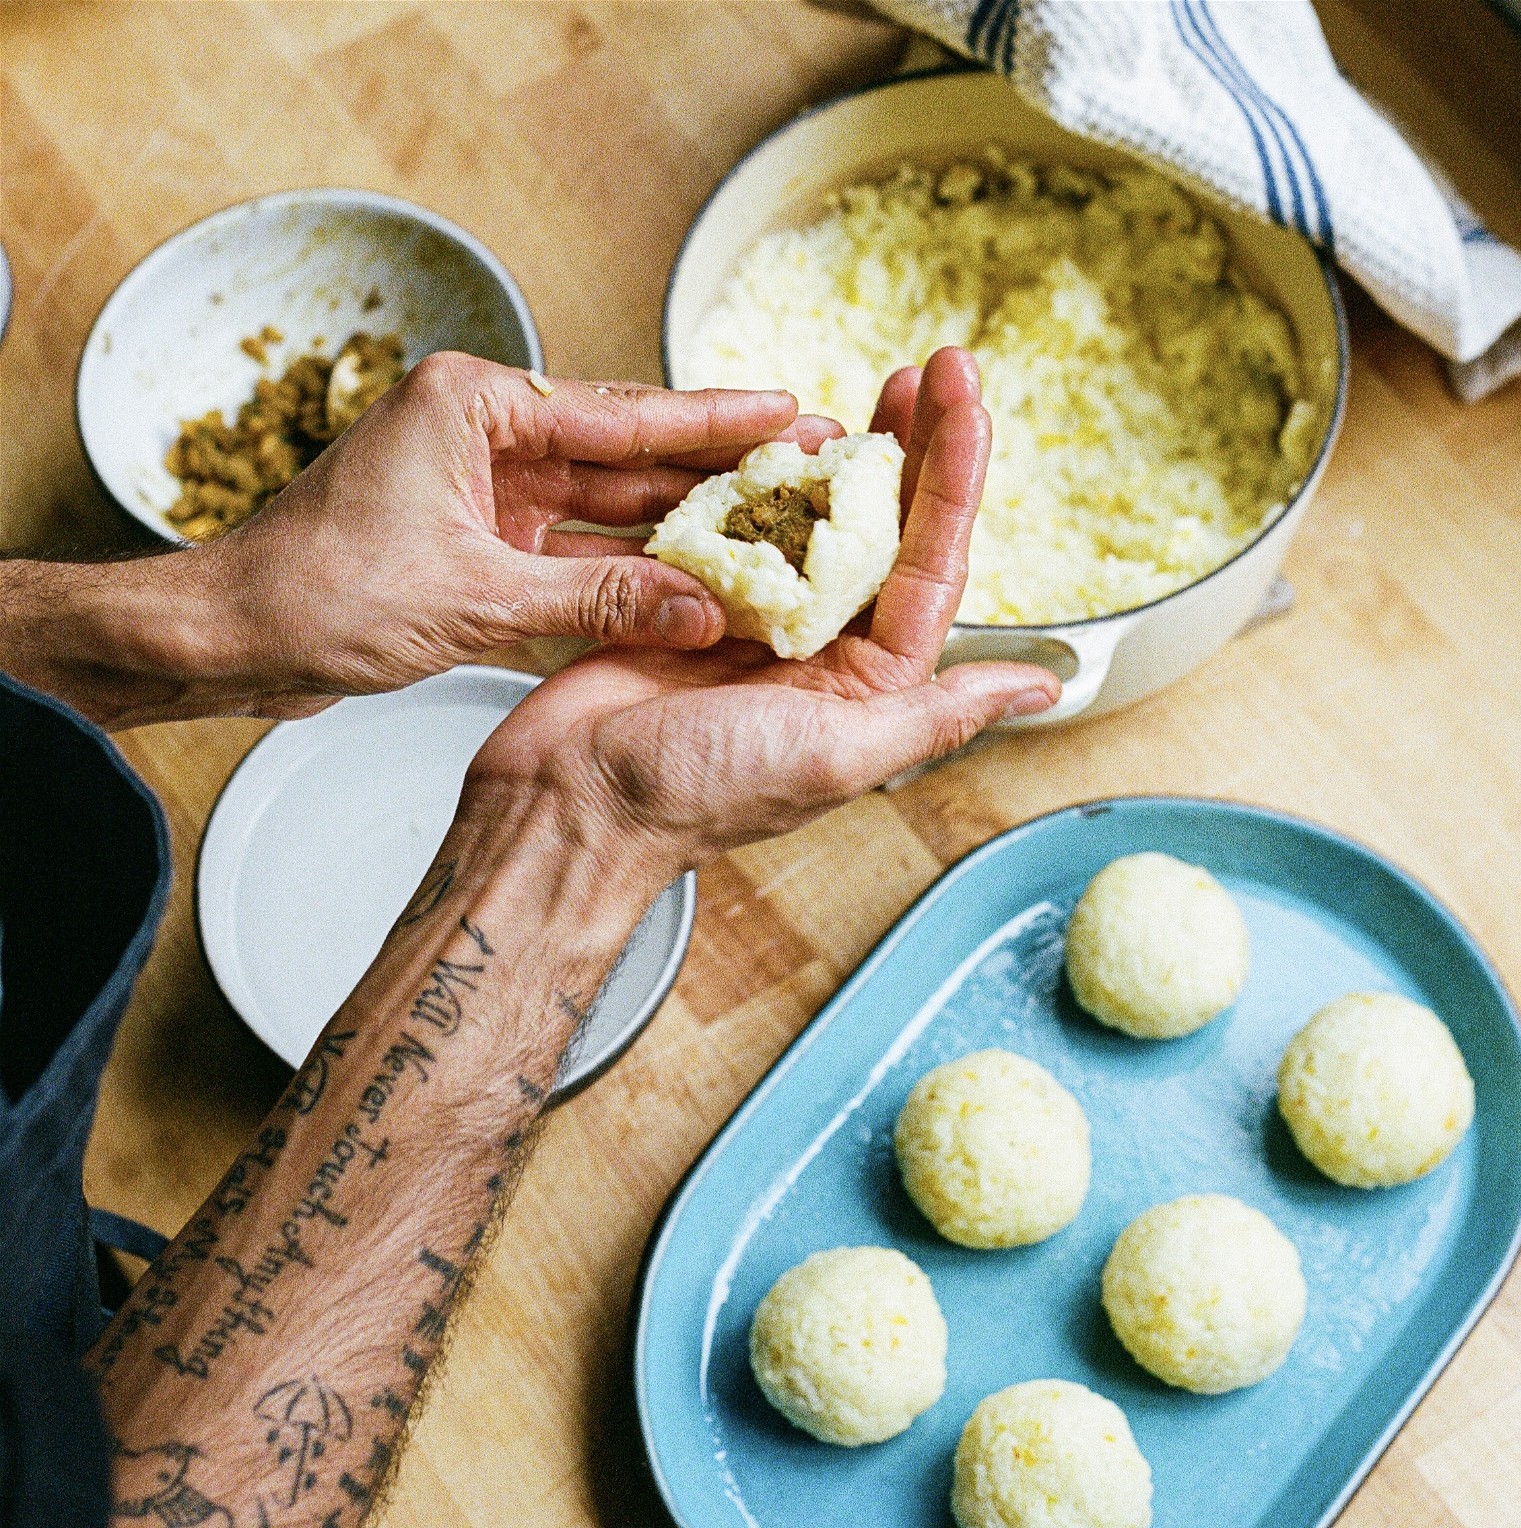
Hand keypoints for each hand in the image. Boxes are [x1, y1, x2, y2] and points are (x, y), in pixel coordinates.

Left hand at [195, 355, 829, 716]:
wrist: (229, 640)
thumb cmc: (319, 596)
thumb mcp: (476, 600)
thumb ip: (600, 602)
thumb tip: (707, 612)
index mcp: (476, 407)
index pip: (622, 413)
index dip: (716, 420)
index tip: (790, 409)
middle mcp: (485, 436)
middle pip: (625, 454)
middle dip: (713, 468)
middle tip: (805, 464)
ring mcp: (483, 492)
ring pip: (606, 509)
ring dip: (679, 527)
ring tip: (770, 527)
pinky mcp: (478, 545)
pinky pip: (574, 555)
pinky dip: (627, 575)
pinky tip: (695, 584)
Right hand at [459, 349, 1061, 872]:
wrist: (575, 801)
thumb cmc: (702, 793)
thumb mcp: (840, 755)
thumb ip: (938, 715)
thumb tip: (1043, 692)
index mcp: (871, 680)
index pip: (932, 561)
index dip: (953, 477)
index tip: (965, 399)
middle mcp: (825, 646)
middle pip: (886, 528)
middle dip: (913, 447)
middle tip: (932, 368)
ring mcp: (760, 619)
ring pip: (815, 518)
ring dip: (840, 454)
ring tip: (866, 390)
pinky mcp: (694, 599)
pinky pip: (739, 523)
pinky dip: (756, 477)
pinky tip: (774, 434)